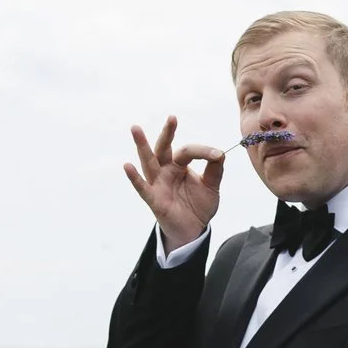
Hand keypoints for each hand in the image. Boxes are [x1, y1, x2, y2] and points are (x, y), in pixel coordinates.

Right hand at [123, 116, 224, 253]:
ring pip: (148, 162)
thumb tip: (220, 152)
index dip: (203, 151)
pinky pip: (142, 188)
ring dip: (142, 146)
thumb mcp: (212, 186)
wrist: (194, 229)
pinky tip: (127, 166)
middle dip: (167, 133)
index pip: (187, 151)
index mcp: (179, 165)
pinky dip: (134, 177)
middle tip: (172, 118)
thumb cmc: (198, 205)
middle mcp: (165, 171)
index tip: (217, 154)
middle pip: (163, 148)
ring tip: (135, 129)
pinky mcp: (153, 200)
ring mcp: (157, 184)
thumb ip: (215, 169)